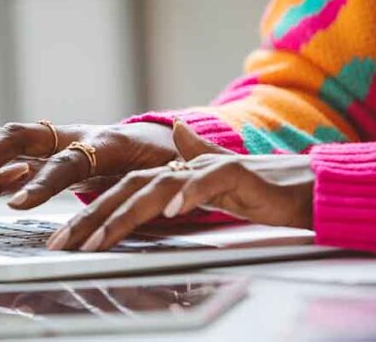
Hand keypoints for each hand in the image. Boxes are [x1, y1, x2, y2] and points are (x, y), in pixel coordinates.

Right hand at [0, 121, 176, 210]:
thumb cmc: (168, 155)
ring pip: (7, 148)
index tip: (19, 203)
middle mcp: (73, 137)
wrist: (159, 143)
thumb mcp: (176, 161)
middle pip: (20, 137)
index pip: (67, 160)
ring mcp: (56, 145)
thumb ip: (175, 159)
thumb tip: (179, 153)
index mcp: (106, 140)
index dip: (43, 181)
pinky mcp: (47, 159)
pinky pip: (10, 167)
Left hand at [45, 120, 313, 251]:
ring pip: (158, 186)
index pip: (125, 190)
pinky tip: (171, 212)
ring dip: (126, 213)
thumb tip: (176, 132)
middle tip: (64, 243)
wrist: (311, 186)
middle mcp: (187, 166)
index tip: (64, 239)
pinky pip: (209, 182)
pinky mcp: (239, 173)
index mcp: (177, 173)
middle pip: (130, 187)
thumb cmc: (264, 190)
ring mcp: (211, 167)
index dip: (92, 212)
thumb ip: (194, 160)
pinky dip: (189, 194)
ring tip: (100, 238)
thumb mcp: (218, 182)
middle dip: (92, 217)